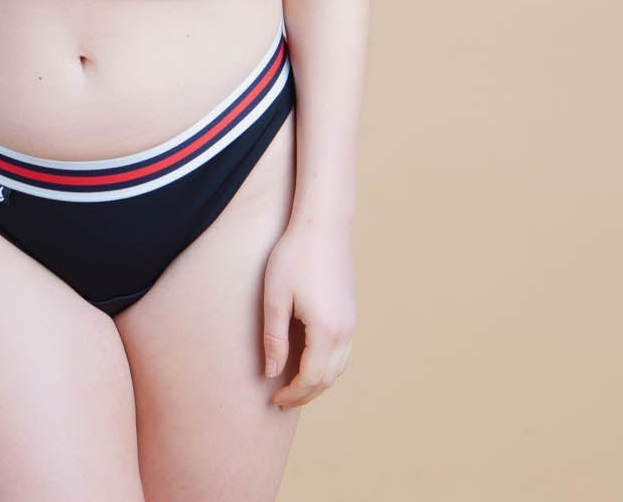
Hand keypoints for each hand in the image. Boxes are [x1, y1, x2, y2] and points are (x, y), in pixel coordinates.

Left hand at [261, 214, 356, 408]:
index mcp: (326, 330)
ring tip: (294, 384)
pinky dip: (328, 365)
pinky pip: (343, 351)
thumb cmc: (294, 256)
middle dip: (306, 393)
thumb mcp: (275, 297)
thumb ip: (274, 338)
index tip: (274, 400)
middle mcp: (345, 331)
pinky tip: (309, 360)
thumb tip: (271, 373)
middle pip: (328, 378)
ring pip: (339, 367)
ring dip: (318, 381)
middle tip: (282, 399)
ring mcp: (352, 321)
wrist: (323, 223)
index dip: (293, 394)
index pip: (311, 379)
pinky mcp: (351, 311)